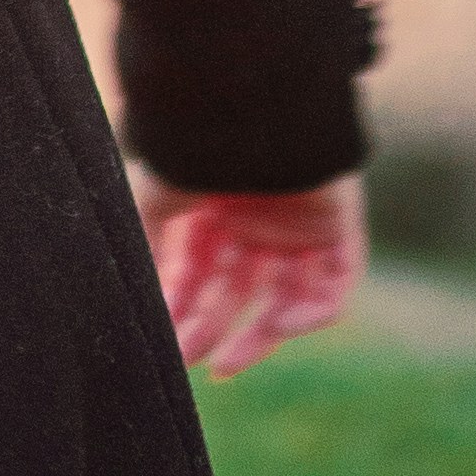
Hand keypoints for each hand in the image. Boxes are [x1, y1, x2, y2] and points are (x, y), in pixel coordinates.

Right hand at [133, 167, 365, 380]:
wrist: (250, 111)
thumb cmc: (196, 150)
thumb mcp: (156, 200)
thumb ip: (149, 246)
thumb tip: (137, 293)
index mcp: (218, 208)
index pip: (204, 272)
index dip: (186, 308)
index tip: (168, 342)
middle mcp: (259, 219)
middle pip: (241, 290)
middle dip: (212, 327)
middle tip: (188, 359)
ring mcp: (300, 226)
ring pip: (286, 296)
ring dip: (259, 335)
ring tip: (226, 364)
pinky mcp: (338, 227)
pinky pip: (336, 285)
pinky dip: (311, 313)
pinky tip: (277, 327)